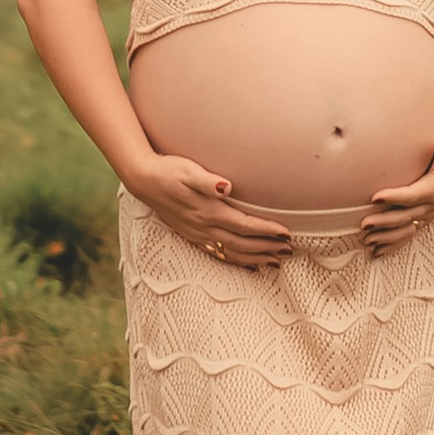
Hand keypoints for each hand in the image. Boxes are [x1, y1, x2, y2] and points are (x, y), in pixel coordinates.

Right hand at [123, 150, 291, 268]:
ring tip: (276, 261)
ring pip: (232, 252)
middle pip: (242, 243)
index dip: (266, 230)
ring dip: (256, 258)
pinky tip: (249, 265)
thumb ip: (206, 181)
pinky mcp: (193, 236)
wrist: (143, 180)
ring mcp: (198, 234)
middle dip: (267, 248)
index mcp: (208, 211)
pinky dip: (237, 261)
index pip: (244, 225)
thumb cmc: (169, 170)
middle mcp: (204, 227)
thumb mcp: (187, 170)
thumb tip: (226, 186)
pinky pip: (219, 254)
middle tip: (290, 250)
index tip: (286, 233)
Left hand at [361, 121, 433, 251]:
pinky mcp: (422, 219)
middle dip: (384, 221)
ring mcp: (426, 215)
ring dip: (385, 237)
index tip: (375, 197)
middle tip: (364, 223)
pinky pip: (407, 235)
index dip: (395, 197)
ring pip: (405, 230)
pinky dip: (392, 245)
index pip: (413, 195)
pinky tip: (376, 252)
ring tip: (366, 240)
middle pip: (405, 216)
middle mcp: (431, 205)